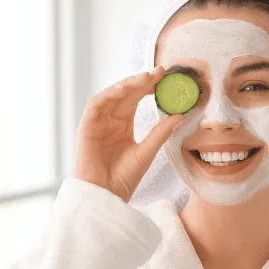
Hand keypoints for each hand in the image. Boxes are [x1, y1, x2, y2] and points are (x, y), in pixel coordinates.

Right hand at [74, 66, 187, 201]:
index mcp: (124, 126)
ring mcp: (98, 123)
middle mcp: (110, 121)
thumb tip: (181, 116)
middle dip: (141, 81)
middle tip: (160, 72)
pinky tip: (123, 89)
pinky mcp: (86, 127)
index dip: (149, 87)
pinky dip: (108, 94)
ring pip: (111, 96)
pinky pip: (96, 105)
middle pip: (126, 94)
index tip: (166, 78)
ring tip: (145, 78)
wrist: (106, 196)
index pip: (136, 100)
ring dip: (127, 85)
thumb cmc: (123, 179)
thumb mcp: (147, 153)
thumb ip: (160, 133)